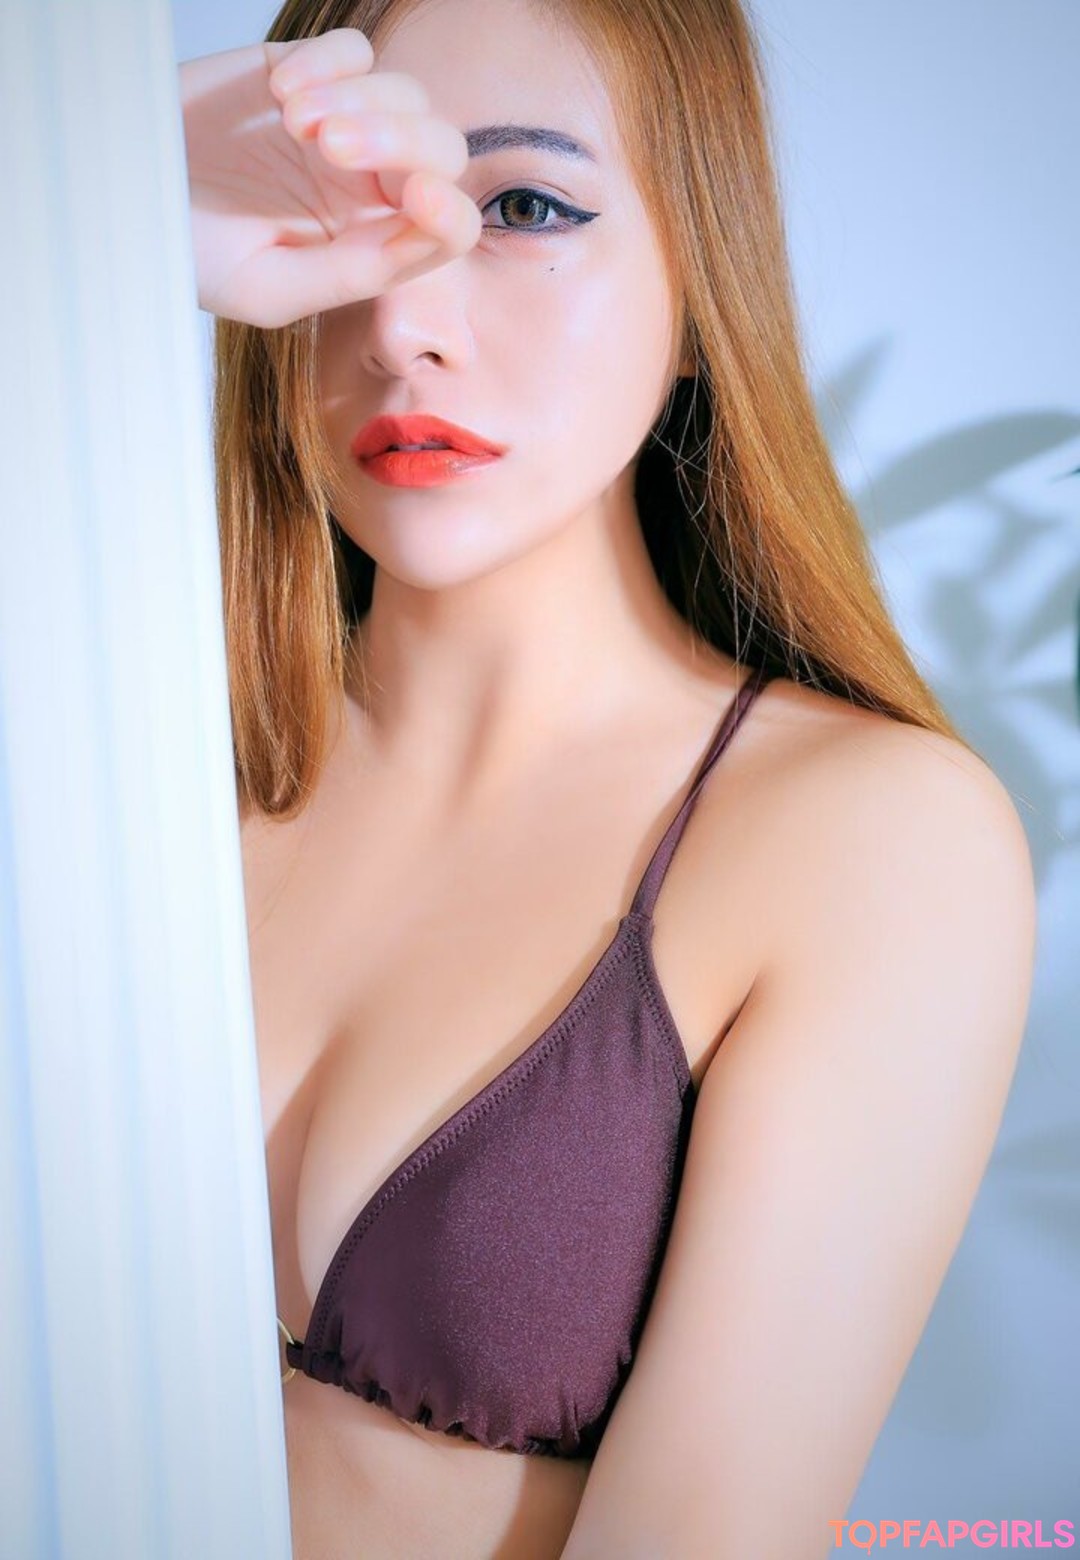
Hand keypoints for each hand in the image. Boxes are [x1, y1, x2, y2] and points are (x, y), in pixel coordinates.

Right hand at [180, 27, 480, 327]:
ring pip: (405, 94)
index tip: (419, 197)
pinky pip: (355, 51)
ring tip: (294, 122)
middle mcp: (371, 188)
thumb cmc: (192, 253)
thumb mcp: (269, 288)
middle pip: (440, 150)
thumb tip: (416, 238)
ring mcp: (345, 127)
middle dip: (398, 141)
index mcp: (374, 246)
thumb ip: (348, 274)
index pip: (449, 227)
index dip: (450, 212)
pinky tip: (279, 93)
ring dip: (359, 102)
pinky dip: (329, 63)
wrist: (123, 197)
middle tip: (328, 146)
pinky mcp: (308, 74)